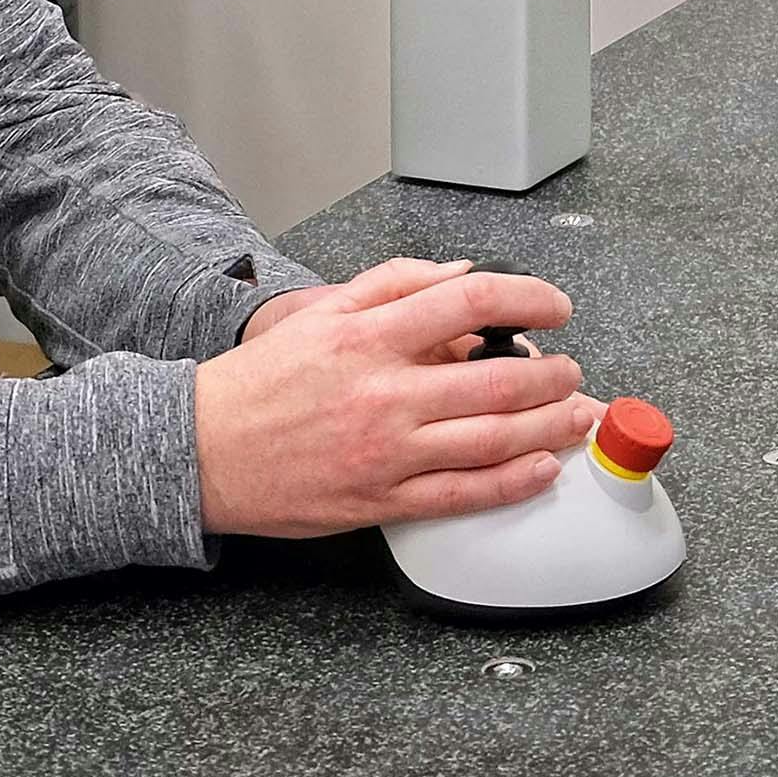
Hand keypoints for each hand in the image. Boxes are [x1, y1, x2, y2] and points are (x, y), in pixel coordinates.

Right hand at [195, 258, 599, 537]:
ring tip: (576, 413)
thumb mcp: (323, 311)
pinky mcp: (382, 500)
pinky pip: (463, 494)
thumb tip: (462, 276)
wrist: (201, 450)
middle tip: (571, 371)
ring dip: (551, 426)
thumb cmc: (261, 382)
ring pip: (493, 440)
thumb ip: (395, 284)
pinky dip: (514, 482)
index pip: (472, 303)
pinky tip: (543, 466)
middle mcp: (385, 393)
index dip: (530, 300)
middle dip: (554, 375)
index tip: (556, 308)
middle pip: (498, 380)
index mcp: (370, 336)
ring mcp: (387, 451)